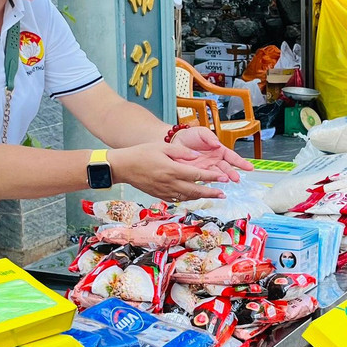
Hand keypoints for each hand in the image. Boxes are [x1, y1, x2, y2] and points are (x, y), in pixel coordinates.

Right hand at [110, 143, 226, 201]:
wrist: (123, 167)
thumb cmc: (141, 154)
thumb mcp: (162, 147)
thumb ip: (181, 152)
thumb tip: (197, 156)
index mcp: (172, 169)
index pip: (197, 174)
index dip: (212, 177)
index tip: (223, 178)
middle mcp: (170, 183)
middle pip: (195, 190)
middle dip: (211, 192)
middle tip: (223, 194)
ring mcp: (164, 191)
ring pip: (187, 197)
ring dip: (201, 197)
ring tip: (213, 196)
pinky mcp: (159, 195)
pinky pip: (177, 199)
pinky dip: (187, 198)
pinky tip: (193, 196)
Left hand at [171, 127, 253, 182]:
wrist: (175, 141)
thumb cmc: (191, 136)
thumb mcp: (202, 132)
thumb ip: (210, 137)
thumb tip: (217, 144)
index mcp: (219, 150)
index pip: (232, 157)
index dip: (241, 162)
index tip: (249, 167)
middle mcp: (215, 161)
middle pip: (226, 168)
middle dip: (232, 173)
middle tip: (236, 178)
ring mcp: (206, 168)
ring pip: (217, 175)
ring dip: (222, 178)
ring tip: (226, 180)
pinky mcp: (197, 173)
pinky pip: (204, 178)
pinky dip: (209, 181)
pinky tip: (213, 183)